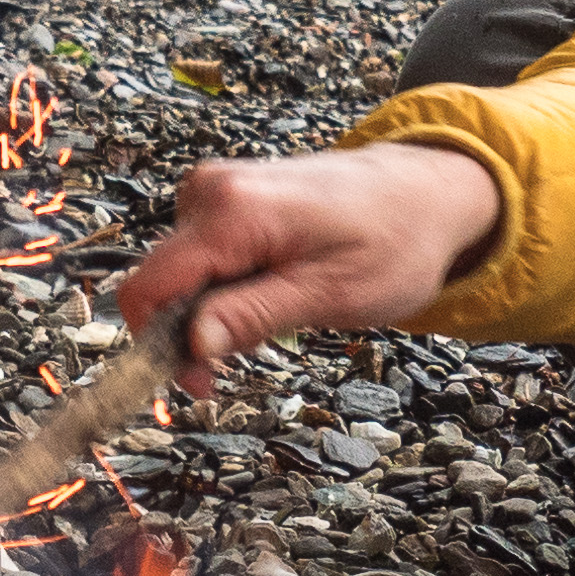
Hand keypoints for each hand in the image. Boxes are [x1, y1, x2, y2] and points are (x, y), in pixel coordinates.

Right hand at [110, 146, 504, 390]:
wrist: (426, 191)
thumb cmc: (394, 240)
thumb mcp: (329, 294)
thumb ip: (253, 316)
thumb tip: (191, 344)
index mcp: (230, 212)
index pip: (148, 289)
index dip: (157, 347)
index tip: (197, 385)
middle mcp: (210, 190)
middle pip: (162, 285)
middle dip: (194, 332)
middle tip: (251, 357)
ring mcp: (216, 190)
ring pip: (182, 276)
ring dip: (214, 311)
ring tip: (280, 314)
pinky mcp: (227, 197)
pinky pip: (203, 258)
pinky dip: (227, 287)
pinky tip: (274, 289)